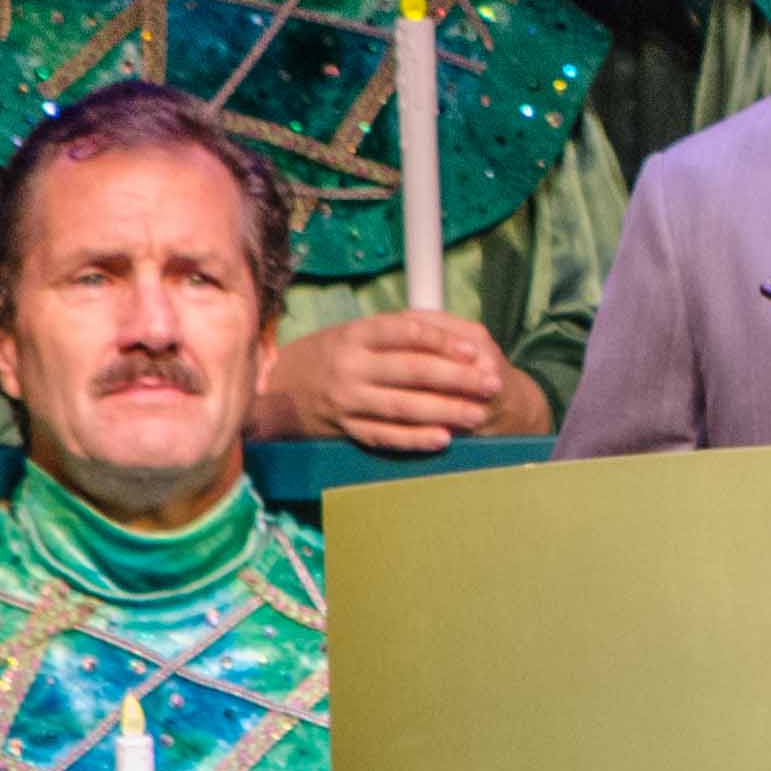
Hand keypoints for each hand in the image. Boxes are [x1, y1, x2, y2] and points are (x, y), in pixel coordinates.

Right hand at [251, 311, 542, 452]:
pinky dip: (414, 439)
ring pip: (402, 407)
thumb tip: (459, 339)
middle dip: (457, 379)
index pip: (407, 333)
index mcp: (357, 334)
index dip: (445, 342)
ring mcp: (346, 400)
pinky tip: (443, 439)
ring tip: (478, 414)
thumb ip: (404, 331)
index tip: (477, 351)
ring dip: (444, 411)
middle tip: (492, 384)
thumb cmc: (334, 353)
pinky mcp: (345, 428)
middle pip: (412, 372)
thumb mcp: (360, 331)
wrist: (278, 389)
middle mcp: (350, 366)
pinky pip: (384, 436)